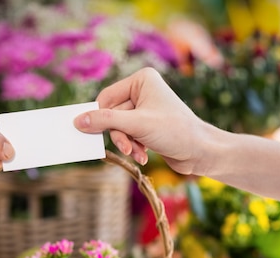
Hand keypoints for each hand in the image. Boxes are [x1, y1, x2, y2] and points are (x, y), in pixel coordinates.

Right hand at [74, 67, 213, 175]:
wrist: (201, 152)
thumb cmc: (175, 132)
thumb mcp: (136, 125)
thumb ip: (105, 121)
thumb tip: (78, 121)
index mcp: (141, 80)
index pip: (106, 97)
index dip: (101, 117)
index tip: (91, 133)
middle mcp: (142, 91)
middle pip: (112, 115)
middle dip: (120, 134)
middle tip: (127, 147)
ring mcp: (145, 108)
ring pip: (119, 128)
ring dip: (126, 143)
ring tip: (138, 153)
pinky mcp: (147, 125)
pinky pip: (128, 135)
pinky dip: (133, 146)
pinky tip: (143, 155)